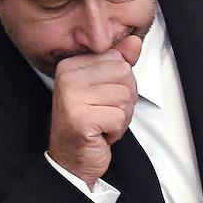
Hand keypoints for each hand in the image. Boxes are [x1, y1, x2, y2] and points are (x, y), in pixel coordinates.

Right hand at [47, 34, 141, 187]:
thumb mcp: (105, 89)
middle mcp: (68, 77)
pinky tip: (101, 134)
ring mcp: (72, 98)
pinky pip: (119, 117)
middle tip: (104, 114)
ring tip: (103, 124)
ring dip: (121, 117)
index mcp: (71, 65)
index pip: (118, 60)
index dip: (120, 84)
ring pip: (124, 97)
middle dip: (124, 100)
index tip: (102, 100)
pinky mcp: (81, 119)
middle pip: (124, 75)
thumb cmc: (88, 125)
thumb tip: (134, 41)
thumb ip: (119, 64)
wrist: (71, 161)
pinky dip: (117, 130)